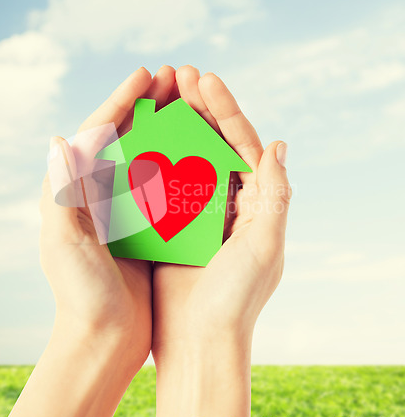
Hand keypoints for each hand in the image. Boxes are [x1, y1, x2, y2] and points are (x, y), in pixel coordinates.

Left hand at [1, 66, 178, 416]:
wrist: (104, 338)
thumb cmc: (81, 295)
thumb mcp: (64, 243)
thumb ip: (60, 194)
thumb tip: (57, 140)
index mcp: (76, 192)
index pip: (98, 133)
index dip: (121, 100)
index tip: (146, 74)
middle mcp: (101, 194)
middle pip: (126, 136)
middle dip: (149, 104)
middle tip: (174, 76)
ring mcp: (127, 208)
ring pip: (150, 155)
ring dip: (169, 126)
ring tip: (191, 101)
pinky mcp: (149, 226)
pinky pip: (168, 184)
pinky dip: (182, 162)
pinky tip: (202, 149)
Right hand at [151, 66, 290, 416]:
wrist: (199, 342)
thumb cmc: (236, 299)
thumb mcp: (264, 245)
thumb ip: (276, 195)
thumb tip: (279, 143)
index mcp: (256, 202)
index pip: (242, 143)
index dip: (224, 109)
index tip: (203, 79)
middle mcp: (229, 202)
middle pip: (213, 143)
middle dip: (197, 107)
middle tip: (176, 74)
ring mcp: (197, 211)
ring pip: (185, 157)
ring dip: (172, 126)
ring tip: (157, 95)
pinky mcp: (171, 225)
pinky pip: (162, 183)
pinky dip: (152, 159)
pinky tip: (137, 138)